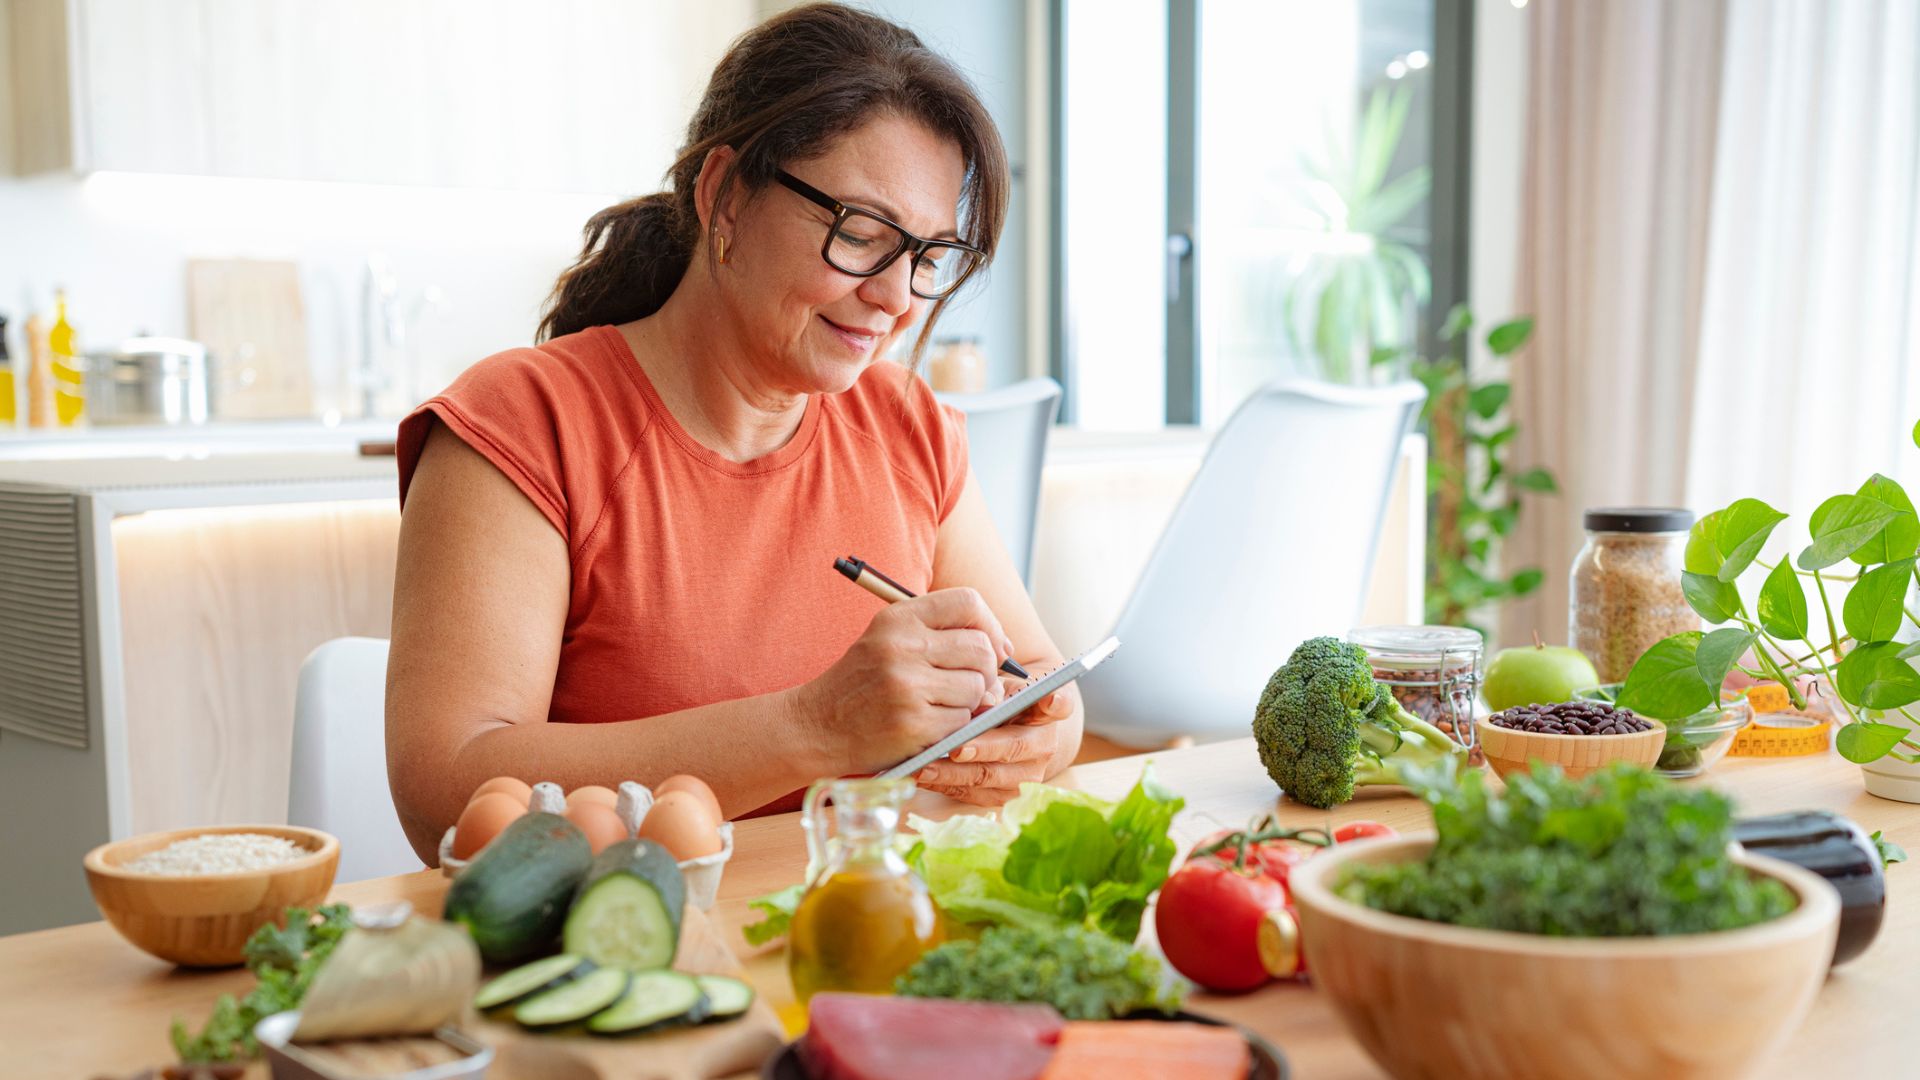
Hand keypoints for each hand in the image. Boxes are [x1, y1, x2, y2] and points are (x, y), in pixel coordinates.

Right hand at [799, 588, 1013, 773]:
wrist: (817, 725)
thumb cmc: (863, 684)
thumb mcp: (890, 640)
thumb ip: (941, 635)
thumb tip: (1004, 650)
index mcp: (899, 618)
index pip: (968, 602)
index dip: (990, 625)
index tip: (994, 646)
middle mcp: (903, 646)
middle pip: (981, 648)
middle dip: (985, 670)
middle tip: (969, 685)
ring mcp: (907, 685)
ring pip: (977, 687)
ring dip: (969, 702)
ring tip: (939, 706)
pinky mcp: (913, 723)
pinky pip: (963, 721)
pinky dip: (954, 728)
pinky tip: (928, 726)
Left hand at [915, 675, 1079, 805]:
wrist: (1013, 731)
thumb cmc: (1003, 702)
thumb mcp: (1000, 686)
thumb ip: (992, 690)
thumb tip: (981, 701)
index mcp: (1046, 711)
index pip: (1059, 704)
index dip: (1055, 702)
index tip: (1049, 699)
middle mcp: (1043, 745)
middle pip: (1014, 747)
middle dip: (983, 749)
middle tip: (955, 747)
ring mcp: (1026, 774)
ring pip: (989, 777)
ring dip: (954, 774)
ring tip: (924, 766)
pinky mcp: (1006, 795)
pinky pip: (974, 794)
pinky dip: (946, 786)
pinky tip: (924, 777)